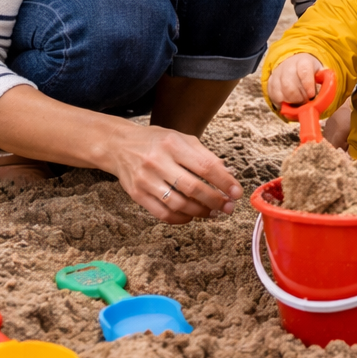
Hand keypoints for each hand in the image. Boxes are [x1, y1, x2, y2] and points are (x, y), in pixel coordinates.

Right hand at [101, 122, 244, 224]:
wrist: (119, 146)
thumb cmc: (156, 142)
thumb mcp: (182, 139)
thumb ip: (205, 156)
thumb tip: (228, 175)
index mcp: (173, 144)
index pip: (205, 166)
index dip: (224, 182)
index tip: (236, 192)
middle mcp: (158, 161)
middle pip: (193, 188)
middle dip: (215, 200)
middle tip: (227, 207)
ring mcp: (145, 180)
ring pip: (178, 204)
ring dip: (200, 212)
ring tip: (212, 212)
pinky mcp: (137, 195)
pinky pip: (163, 214)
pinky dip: (181, 218)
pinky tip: (191, 215)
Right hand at [268, 53, 323, 106]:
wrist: (294, 62)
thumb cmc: (310, 72)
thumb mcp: (320, 73)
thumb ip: (324, 82)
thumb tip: (325, 95)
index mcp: (303, 62)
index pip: (304, 72)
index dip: (307, 85)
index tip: (311, 95)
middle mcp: (287, 67)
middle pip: (289, 86)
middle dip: (299, 99)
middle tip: (306, 103)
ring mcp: (277, 74)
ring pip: (280, 93)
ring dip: (290, 103)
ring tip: (298, 103)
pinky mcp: (270, 83)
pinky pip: (273, 97)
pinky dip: (281, 104)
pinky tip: (289, 103)